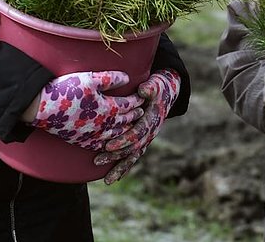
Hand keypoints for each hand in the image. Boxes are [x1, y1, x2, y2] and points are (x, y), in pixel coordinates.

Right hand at [31, 71, 144, 150]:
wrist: (41, 108)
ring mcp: (93, 135)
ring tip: (130, 126)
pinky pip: (100, 146)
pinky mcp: (81, 141)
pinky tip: (110, 142)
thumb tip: (128, 78)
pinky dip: (109, 144)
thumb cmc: (66, 90)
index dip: (136, 100)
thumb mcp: (90, 78)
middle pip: (125, 121)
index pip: (128, 105)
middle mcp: (103, 125)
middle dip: (134, 115)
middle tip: (141, 111)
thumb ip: (110, 78)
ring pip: (116, 135)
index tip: (142, 96)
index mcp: (108, 108)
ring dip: (125, 130)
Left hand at [94, 68, 180, 183]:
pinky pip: (134, 156)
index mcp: (151, 119)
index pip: (137, 133)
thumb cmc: (158, 88)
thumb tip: (143, 90)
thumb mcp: (156, 84)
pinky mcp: (142, 140)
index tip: (108, 146)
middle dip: (115, 155)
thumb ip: (150, 87)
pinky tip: (115, 178)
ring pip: (133, 156)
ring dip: (119, 167)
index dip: (123, 140)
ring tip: (107, 180)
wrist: (166, 94)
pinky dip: (125, 167)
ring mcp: (146, 138)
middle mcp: (150, 132)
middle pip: (132, 147)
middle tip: (97, 160)